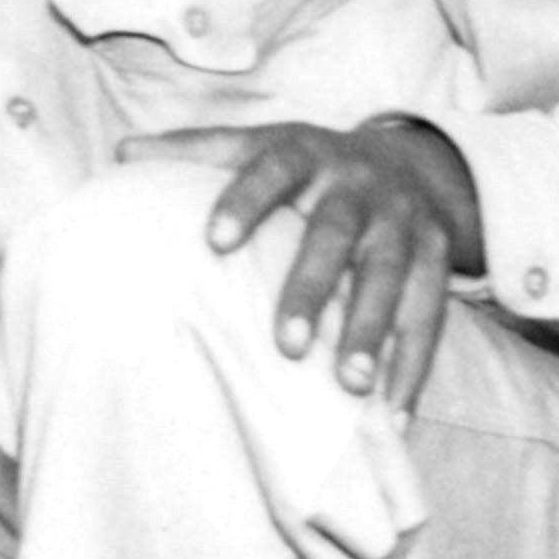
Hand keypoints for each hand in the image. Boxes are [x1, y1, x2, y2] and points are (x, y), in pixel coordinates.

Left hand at [136, 116, 485, 407]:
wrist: (408, 161)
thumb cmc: (308, 165)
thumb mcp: (258, 143)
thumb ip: (195, 150)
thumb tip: (122, 154)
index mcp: (304, 152)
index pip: (270, 169)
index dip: (245, 201)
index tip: (214, 241)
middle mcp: (357, 186)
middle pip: (334, 234)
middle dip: (312, 287)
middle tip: (284, 343)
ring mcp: (402, 223)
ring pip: (389, 279)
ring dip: (372, 333)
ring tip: (350, 385)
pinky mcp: (436, 260)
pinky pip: (429, 316)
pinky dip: (414, 367)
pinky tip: (395, 415)